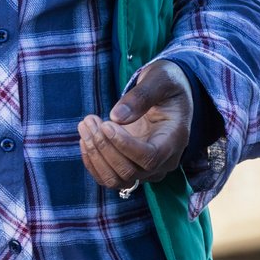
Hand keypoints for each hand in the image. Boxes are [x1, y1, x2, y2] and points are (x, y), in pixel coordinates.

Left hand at [79, 60, 193, 192]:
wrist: (167, 93)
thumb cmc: (166, 83)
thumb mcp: (159, 79)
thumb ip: (142, 96)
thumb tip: (117, 117)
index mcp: (174, 140)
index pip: (149, 158)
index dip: (124, 146)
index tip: (106, 124)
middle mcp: (163, 161)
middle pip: (130, 172)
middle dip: (104, 147)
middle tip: (89, 119)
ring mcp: (147, 169)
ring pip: (116, 180)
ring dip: (95, 156)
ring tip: (85, 126)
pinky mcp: (131, 168)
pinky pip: (108, 178)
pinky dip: (92, 163)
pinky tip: (84, 139)